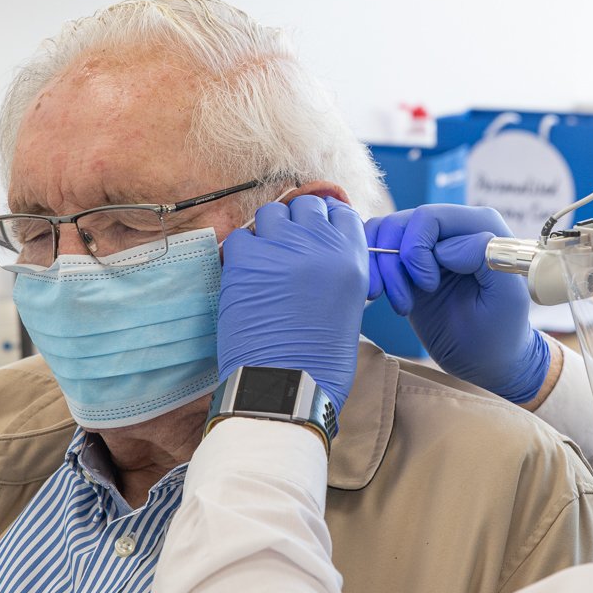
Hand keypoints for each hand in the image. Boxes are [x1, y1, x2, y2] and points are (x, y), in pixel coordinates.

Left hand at [218, 196, 368, 413]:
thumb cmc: (320, 359)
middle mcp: (320, 245)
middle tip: (289, 247)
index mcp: (352, 258)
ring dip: (269, 232)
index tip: (315, 234)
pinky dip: (242, 252)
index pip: (340, 211)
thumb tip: (318, 248)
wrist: (286, 387)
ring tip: (267, 262)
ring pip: (271, 213)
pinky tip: (247, 277)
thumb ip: (338, 268)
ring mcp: (282, 249)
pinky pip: (241, 237)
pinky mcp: (246, 261)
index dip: (325, 220)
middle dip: (297, 221)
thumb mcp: (348, 305)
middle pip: (306, 205)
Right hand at [366, 204, 549, 404]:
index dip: (417, 249)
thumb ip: (486, 260)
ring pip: (384, 232)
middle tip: (405, 303)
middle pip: (401, 222)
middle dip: (393, 261)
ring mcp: (428, 243)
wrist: (485, 360)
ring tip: (397, 303)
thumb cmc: (500, 332)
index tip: (429, 287)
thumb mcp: (506, 299)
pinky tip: (382, 296)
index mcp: (480, 227)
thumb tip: (445, 247)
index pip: (430, 217)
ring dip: (380, 268)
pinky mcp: (407, 261)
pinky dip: (371, 270)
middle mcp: (452, 228)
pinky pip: (376, 247)